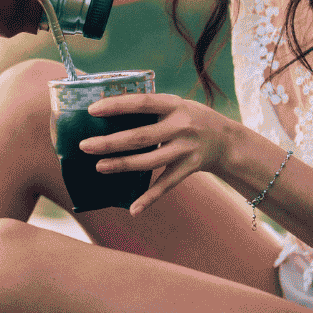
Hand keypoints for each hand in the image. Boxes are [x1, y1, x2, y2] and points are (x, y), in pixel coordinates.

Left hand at [77, 94, 235, 215]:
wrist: (227, 140)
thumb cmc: (189, 118)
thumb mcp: (175, 105)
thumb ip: (149, 108)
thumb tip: (107, 110)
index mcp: (174, 104)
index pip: (142, 103)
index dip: (117, 105)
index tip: (92, 110)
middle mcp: (182, 126)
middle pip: (140, 137)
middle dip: (110, 142)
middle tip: (85, 146)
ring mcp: (186, 149)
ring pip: (149, 162)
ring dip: (122, 166)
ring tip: (98, 167)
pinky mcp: (190, 168)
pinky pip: (166, 185)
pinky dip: (149, 198)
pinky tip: (132, 209)